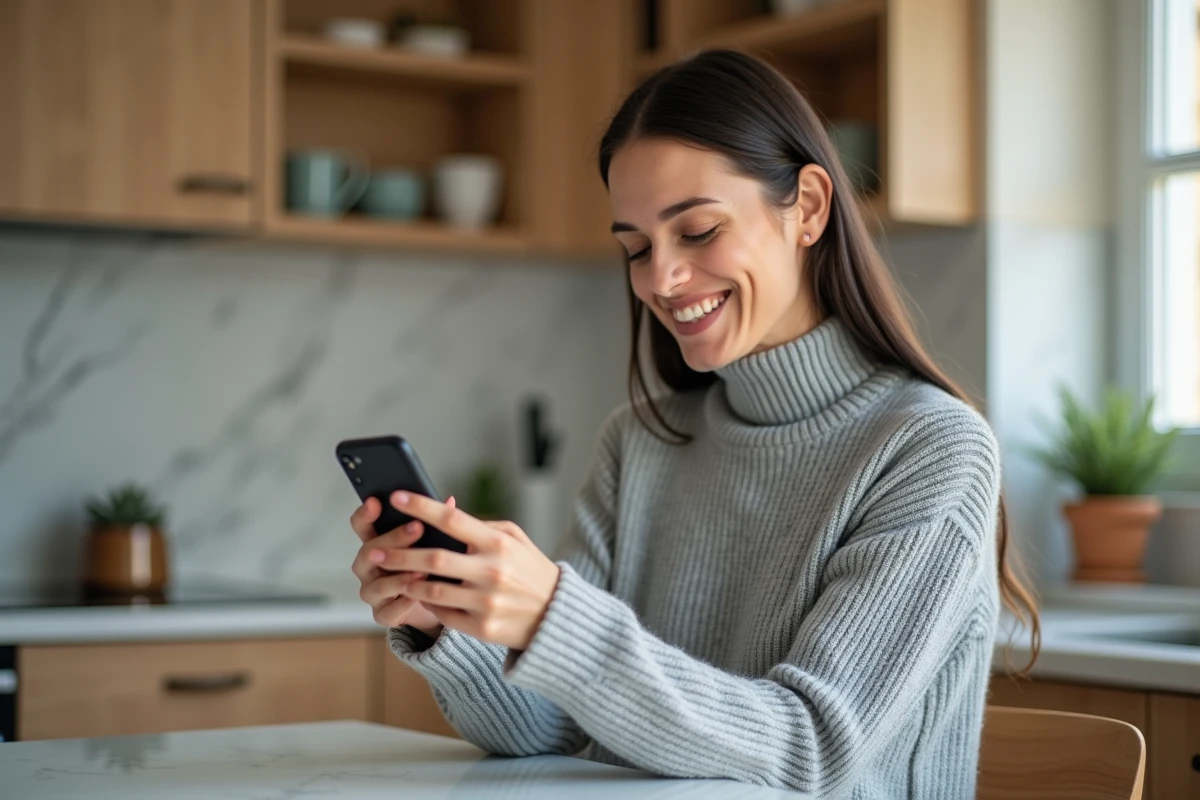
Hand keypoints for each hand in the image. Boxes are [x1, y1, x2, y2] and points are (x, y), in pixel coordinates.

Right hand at [350, 496, 457, 636]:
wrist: (436, 603)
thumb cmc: (430, 566)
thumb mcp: (432, 542)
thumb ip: (435, 523)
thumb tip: (450, 502)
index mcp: (377, 543)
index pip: (362, 526)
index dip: (365, 514)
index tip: (375, 501)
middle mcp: (369, 567)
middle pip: (369, 551)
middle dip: (393, 539)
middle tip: (417, 528)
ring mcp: (373, 592)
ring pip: (377, 584)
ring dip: (399, 575)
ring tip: (422, 568)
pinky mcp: (382, 615)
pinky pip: (388, 610)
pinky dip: (404, 603)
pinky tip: (419, 596)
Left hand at [367, 491, 561, 650]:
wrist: (556, 616)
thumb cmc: (531, 570)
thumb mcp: (516, 539)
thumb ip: (482, 526)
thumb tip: (445, 515)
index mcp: (499, 544)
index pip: (452, 520)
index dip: (422, 507)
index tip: (396, 497)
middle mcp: (493, 571)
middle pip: (433, 558)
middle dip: (397, 553)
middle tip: (372, 550)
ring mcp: (487, 602)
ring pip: (432, 590)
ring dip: (406, 581)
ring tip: (390, 575)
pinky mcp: (483, 628)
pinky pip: (444, 615)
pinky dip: (428, 604)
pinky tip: (419, 596)